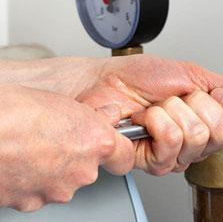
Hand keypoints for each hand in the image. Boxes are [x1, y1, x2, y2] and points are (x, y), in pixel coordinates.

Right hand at [0, 85, 134, 211]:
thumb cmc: (15, 111)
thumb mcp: (65, 102)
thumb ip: (93, 116)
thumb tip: (107, 117)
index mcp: (96, 143)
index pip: (125, 155)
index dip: (117, 148)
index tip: (112, 145)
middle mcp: (83, 171)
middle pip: (91, 167)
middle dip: (78, 155)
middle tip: (56, 138)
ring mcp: (57, 189)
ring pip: (65, 180)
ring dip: (54, 169)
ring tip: (31, 147)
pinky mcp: (32, 203)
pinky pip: (40, 191)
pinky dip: (33, 181)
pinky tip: (20, 162)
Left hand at [76, 55, 222, 174]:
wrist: (105, 82)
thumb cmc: (142, 77)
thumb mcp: (194, 75)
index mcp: (213, 121)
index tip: (218, 94)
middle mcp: (199, 142)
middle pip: (222, 132)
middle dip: (198, 103)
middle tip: (179, 97)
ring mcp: (177, 154)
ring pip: (197, 135)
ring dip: (173, 109)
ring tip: (157, 107)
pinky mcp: (155, 161)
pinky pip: (171, 140)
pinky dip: (156, 119)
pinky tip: (145, 119)